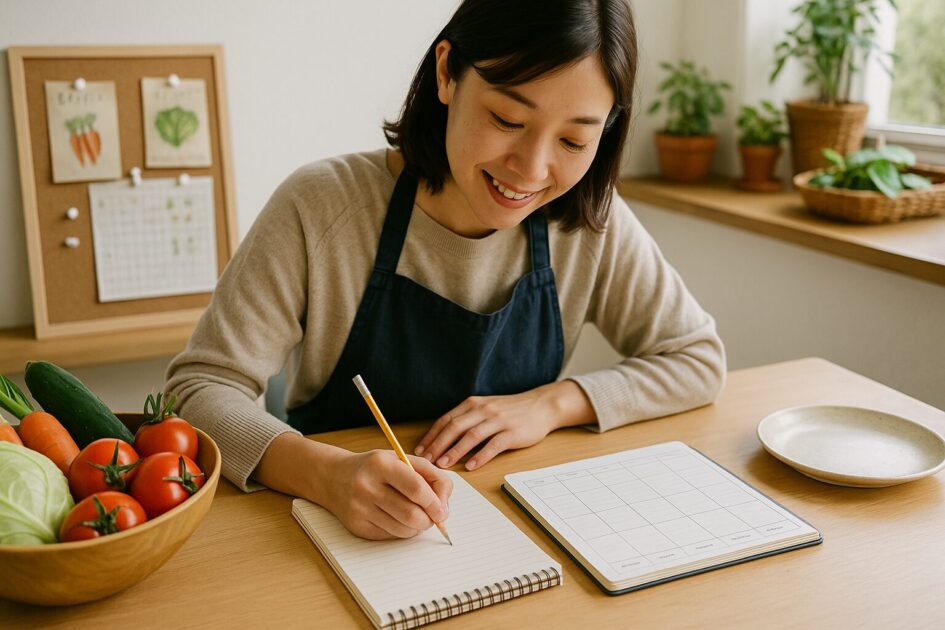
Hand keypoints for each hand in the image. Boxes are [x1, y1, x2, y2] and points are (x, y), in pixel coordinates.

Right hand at [321, 449, 452, 539]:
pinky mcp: (356, 526)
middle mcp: (367, 486)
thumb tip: (444, 506)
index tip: (442, 511)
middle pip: (411, 514)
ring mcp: (359, 508)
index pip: (417, 488)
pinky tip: (396, 518)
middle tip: (432, 517)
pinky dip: (401, 530)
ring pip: (403, 529)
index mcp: (381, 464)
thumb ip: (430, 475)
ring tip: (415, 516)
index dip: (435, 503)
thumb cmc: (375, 467)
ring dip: (417, 527)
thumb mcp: (402, 459)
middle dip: (429, 520)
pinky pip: (390, 536)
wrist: (333, 477)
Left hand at [414, 381, 594, 470]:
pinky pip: (493, 445)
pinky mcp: (512, 432)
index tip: (419, 451)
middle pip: (455, 427)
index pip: (446, 420)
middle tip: (426, 461)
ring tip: (443, 465)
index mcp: (473, 404)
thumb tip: (442, 439)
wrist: (541, 406)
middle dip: (437, 445)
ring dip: (455, 451)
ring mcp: (498, 421)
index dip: (431, 436)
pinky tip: (471, 466)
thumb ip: (467, 419)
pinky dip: (481, 456)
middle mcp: (483, 410)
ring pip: (471, 436)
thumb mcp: (486, 408)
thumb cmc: (511, 411)